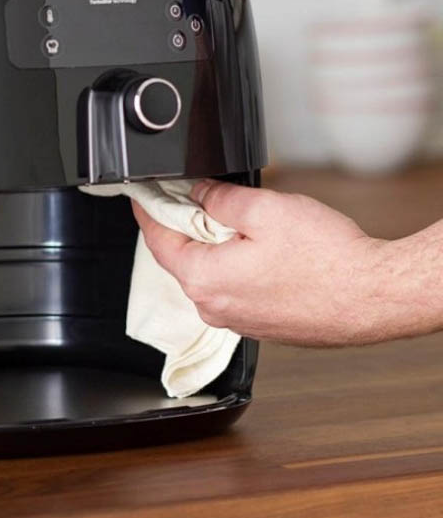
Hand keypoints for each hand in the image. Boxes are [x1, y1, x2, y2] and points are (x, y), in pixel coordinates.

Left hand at [132, 180, 439, 346]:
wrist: (374, 296)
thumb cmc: (328, 260)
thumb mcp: (264, 209)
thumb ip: (219, 198)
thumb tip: (198, 193)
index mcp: (204, 279)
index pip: (157, 241)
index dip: (148, 213)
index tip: (142, 198)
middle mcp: (214, 307)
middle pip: (182, 258)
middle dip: (186, 226)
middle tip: (198, 198)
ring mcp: (238, 320)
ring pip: (210, 273)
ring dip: (215, 246)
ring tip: (242, 223)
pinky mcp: (261, 324)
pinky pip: (233, 288)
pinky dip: (235, 266)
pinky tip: (260, 250)